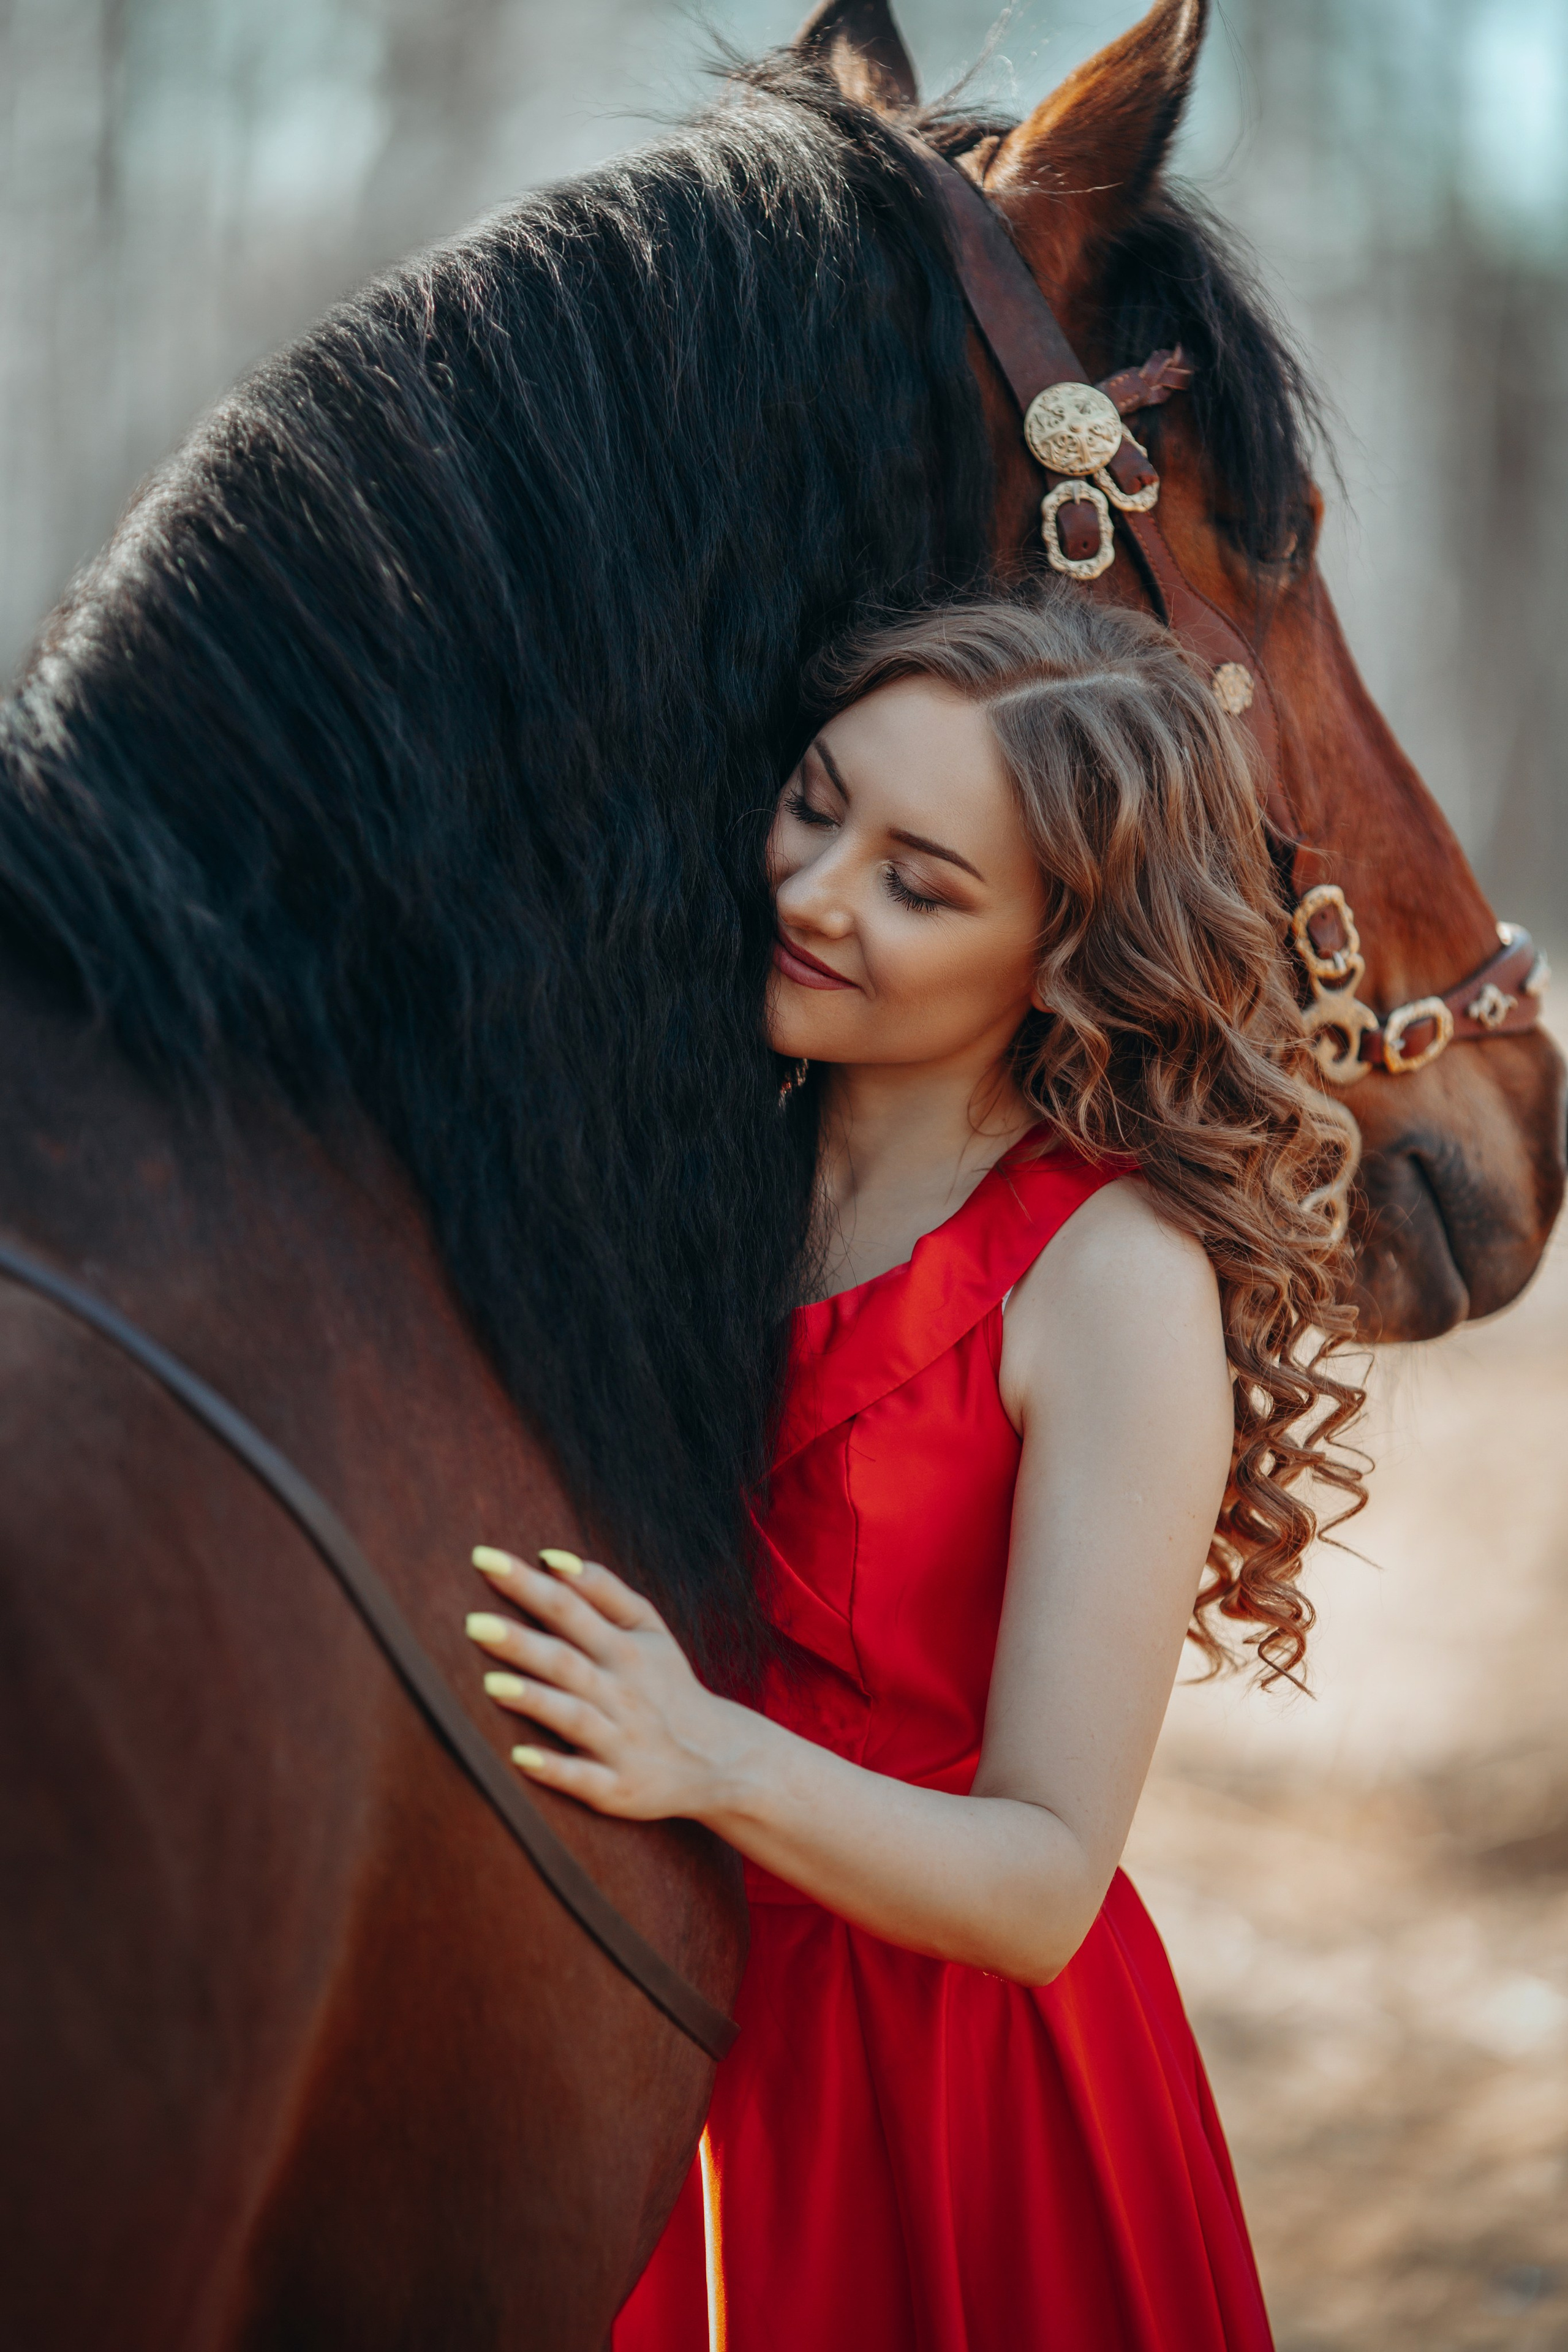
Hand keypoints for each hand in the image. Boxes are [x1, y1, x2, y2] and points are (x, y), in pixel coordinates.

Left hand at [464, 1546, 747, 1820]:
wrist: (720, 1759)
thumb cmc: (668, 1685)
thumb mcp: (650, 1630)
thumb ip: (603, 1591)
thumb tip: (552, 1558)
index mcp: (624, 1648)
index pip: (568, 1607)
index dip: (527, 1583)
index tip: (482, 1558)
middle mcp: (622, 1693)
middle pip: (566, 1661)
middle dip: (521, 1643)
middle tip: (473, 1623)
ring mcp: (620, 1742)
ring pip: (573, 1717)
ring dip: (535, 1700)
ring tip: (492, 1684)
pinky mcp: (618, 1788)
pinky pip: (584, 1778)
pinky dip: (555, 1769)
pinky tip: (521, 1758)